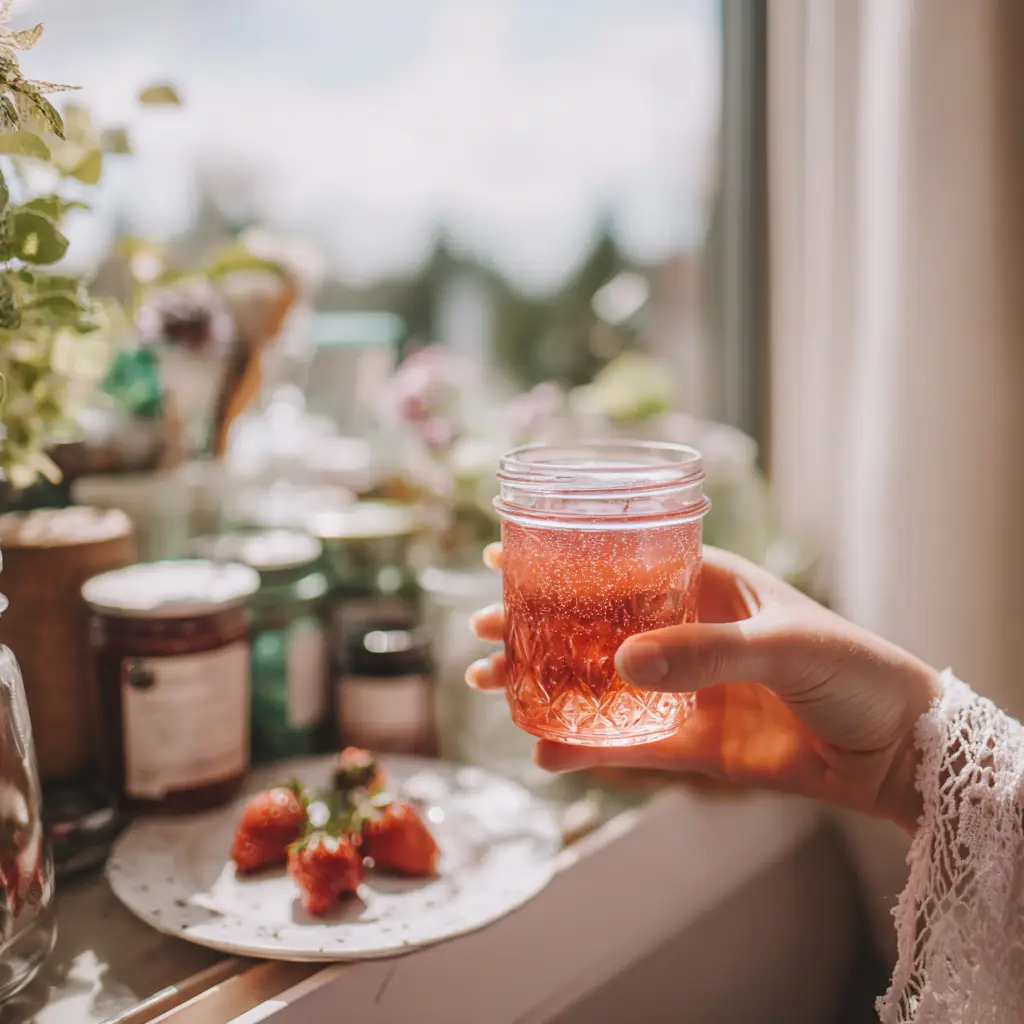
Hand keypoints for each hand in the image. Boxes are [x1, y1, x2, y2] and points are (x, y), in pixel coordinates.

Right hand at [467, 544, 940, 833]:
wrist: (896, 748)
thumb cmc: (853, 668)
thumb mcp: (784, 645)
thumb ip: (706, 651)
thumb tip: (622, 663)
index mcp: (705, 583)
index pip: (618, 562)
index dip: (559, 560)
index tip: (500, 558)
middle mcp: (682, 630)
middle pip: (592, 624)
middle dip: (535, 626)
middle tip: (481, 634)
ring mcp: (682, 686)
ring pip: (598, 683)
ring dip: (545, 684)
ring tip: (493, 686)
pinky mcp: (690, 741)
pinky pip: (627, 742)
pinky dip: (585, 748)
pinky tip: (542, 750)